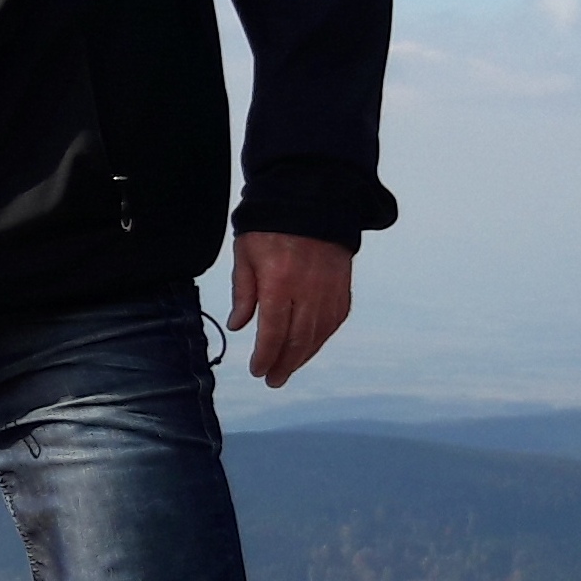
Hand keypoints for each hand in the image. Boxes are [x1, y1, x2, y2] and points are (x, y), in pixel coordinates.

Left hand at [226, 232, 353, 388]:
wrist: (311, 200)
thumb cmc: (270, 226)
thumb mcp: (245, 254)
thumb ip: (242, 291)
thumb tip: (238, 326)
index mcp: (279, 280)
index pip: (273, 330)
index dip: (266, 355)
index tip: (256, 370)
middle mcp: (308, 289)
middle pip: (298, 339)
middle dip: (284, 364)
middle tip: (272, 380)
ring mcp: (329, 289)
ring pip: (318, 334)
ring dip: (303, 357)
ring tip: (287, 370)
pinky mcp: (342, 286)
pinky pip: (334, 321)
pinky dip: (321, 338)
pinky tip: (309, 347)